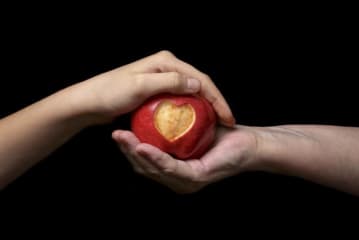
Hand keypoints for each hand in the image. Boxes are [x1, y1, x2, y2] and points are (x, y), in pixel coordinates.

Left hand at [69, 50, 234, 125]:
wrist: (89, 101)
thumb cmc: (110, 93)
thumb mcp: (140, 87)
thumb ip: (170, 82)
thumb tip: (198, 85)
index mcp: (166, 61)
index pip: (200, 79)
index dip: (217, 98)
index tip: (228, 117)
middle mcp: (167, 67)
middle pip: (199, 84)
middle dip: (215, 102)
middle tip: (227, 121)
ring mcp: (162, 78)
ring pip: (191, 92)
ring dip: (206, 106)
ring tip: (217, 122)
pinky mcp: (157, 90)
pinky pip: (180, 99)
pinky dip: (191, 110)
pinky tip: (197, 121)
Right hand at [112, 126, 259, 192]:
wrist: (249, 142)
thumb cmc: (221, 135)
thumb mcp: (190, 128)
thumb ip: (171, 128)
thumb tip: (151, 112)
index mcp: (175, 172)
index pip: (146, 163)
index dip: (129, 149)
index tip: (118, 132)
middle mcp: (178, 181)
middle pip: (145, 168)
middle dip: (127, 151)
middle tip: (115, 134)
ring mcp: (186, 182)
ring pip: (154, 169)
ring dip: (136, 154)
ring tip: (123, 138)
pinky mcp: (195, 179)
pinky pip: (170, 167)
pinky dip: (155, 157)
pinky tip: (142, 147)